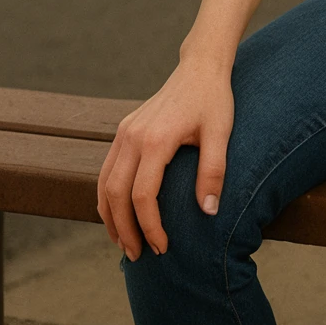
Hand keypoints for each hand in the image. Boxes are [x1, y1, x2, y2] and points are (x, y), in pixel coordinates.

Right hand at [97, 57, 234, 260]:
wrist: (200, 68)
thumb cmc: (214, 100)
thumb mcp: (221, 133)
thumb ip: (213, 171)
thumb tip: (208, 211)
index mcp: (155, 139)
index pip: (142, 196)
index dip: (150, 227)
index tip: (163, 247)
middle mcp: (132, 136)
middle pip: (115, 194)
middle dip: (124, 230)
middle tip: (138, 256)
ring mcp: (124, 132)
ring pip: (104, 184)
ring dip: (110, 217)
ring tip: (124, 243)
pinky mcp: (124, 131)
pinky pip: (107, 171)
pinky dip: (107, 197)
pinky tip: (119, 215)